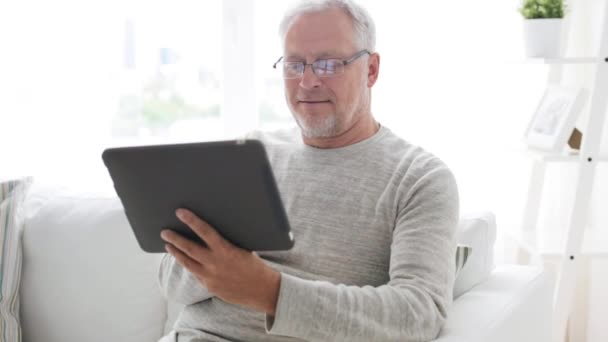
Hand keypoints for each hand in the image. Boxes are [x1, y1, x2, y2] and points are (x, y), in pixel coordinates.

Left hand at [161, 208, 280, 314]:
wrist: (262, 290)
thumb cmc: (255, 265)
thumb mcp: (242, 248)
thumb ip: (226, 242)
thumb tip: (212, 231)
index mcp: (225, 250)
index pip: (204, 231)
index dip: (191, 220)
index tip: (180, 212)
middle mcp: (215, 263)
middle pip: (189, 248)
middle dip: (175, 238)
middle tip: (164, 231)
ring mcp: (210, 276)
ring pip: (187, 262)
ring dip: (176, 252)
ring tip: (168, 245)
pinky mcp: (209, 286)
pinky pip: (195, 273)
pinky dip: (188, 264)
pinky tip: (183, 259)